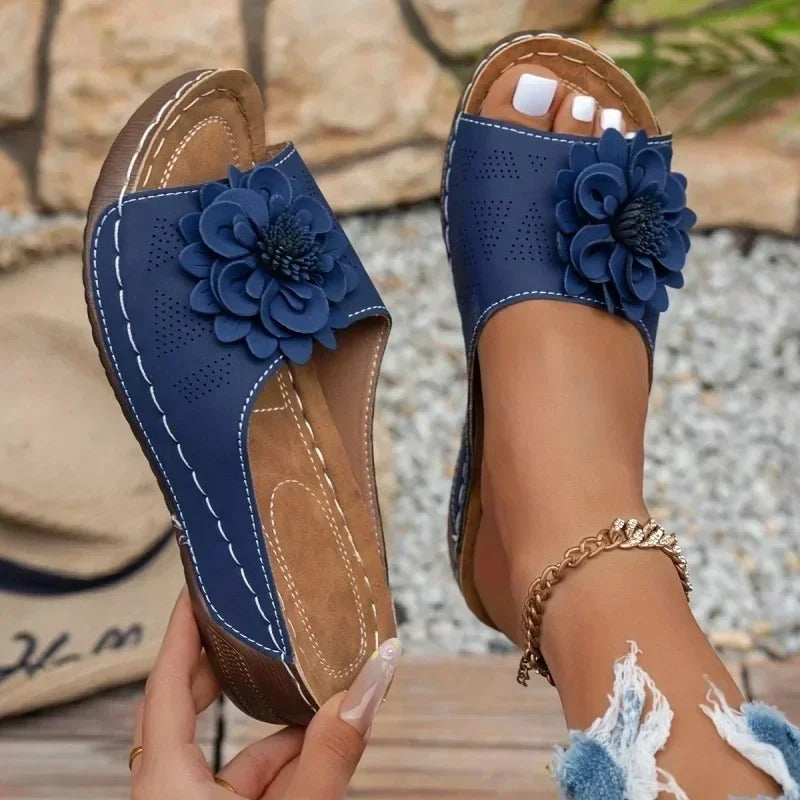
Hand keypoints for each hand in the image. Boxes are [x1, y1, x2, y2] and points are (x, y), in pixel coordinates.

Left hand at [130, 589, 400, 798]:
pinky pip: (249, 785)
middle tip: (258, 622)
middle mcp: (171, 794)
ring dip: (277, 724)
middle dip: (231, 668)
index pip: (165, 683)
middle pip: (191, 709)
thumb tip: (375, 677)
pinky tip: (320, 742)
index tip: (195, 587)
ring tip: (317, 682)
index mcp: (165, 783)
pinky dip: (284, 763)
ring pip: (231, 754)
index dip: (178, 631)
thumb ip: (331, 753)